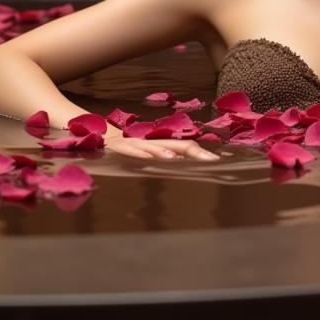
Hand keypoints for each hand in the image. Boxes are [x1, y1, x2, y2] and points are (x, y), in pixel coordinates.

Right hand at [102, 132, 220, 161]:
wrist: (102, 143)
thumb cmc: (130, 157)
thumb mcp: (149, 161)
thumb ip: (166, 166)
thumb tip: (188, 176)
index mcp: (162, 147)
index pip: (185, 148)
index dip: (200, 154)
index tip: (217, 162)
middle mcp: (152, 143)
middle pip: (176, 145)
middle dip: (193, 152)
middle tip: (208, 160)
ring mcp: (136, 144)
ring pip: (154, 146)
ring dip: (165, 152)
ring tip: (177, 158)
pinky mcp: (119, 148)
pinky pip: (130, 149)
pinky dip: (138, 154)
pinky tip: (146, 159)